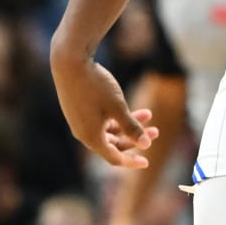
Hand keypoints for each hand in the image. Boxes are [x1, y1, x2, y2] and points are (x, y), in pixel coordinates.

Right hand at [50, 51, 158, 167]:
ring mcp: (79, 121)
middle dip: (134, 140)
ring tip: (149, 114)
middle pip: (112, 144)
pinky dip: (116, 116)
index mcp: (91, 137)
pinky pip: (100, 120)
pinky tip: (129, 106)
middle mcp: (83, 133)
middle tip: (155, 132)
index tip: (147, 163)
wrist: (70, 62)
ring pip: (108, 130)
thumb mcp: (117, 107)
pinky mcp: (78, 109)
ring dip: (128, 125)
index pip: (113, 158)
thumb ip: (131, 127)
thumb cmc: (95, 86)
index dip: (131, 162)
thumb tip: (146, 145)